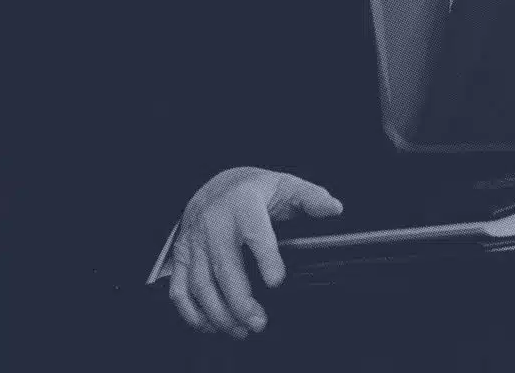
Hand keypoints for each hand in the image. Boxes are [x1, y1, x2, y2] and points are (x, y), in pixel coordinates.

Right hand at [168, 167, 341, 337]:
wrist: (218, 185)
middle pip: (224, 265)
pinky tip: (211, 325)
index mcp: (244, 201)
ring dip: (219, 313)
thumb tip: (334, 209)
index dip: (265, 256)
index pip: (255, 231)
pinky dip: (192, 313)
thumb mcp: (287, 186)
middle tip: (259, 322)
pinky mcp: (181, 255)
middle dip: (241, 299)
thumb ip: (312, 198)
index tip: (277, 282)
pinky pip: (179, 289)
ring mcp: (194, 239)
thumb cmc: (257, 190)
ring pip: (200, 282)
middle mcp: (214, 220)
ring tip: (241, 330)